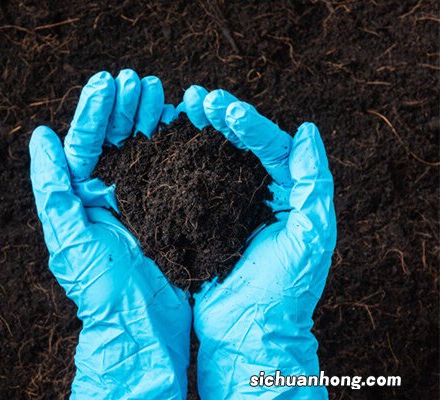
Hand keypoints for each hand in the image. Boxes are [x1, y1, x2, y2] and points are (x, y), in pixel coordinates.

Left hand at [30, 70, 190, 398]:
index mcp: (81, 200)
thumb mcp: (71, 241)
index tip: (105, 81)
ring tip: (159, 90)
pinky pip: (172, 170)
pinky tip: (183, 120)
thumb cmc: (103, 292)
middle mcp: (109, 196)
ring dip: (150, 118)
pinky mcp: (171, 211)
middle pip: (114, 140)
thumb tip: (39, 138)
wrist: (146, 330)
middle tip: (137, 79)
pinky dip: (177, 143)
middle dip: (124, 107)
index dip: (93, 112)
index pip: (84, 145)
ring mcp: (142, 202)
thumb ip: (54, 191)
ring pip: (144, 149)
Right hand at [183, 87, 336, 398]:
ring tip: (178, 107)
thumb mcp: (311, 234)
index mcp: (286, 195)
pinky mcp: (198, 223)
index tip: (223, 108)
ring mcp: (225, 208)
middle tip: (195, 96)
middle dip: (218, 118)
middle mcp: (256, 195)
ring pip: (211, 160)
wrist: (247, 334)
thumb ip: (312, 182)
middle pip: (237, 146)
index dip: (248, 123)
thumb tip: (308, 131)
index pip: (270, 147)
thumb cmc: (286, 290)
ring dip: (195, 132)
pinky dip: (177, 163)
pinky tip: (163, 143)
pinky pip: (188, 186)